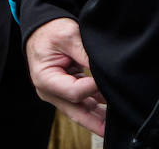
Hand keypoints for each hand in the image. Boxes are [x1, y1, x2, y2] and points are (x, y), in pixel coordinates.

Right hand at [25, 17, 106, 135]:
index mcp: (46, 78)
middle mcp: (50, 91)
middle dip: (95, 122)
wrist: (41, 28)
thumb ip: (85, 53)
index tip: (107, 80)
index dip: (92, 88)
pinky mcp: (66, 90)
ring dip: (98, 116)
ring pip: (80, 110)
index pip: (74, 92)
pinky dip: (96, 105)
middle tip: (111, 130)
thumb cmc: (51, 31)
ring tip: (117, 122)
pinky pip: (83, 102)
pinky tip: (110, 108)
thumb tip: (104, 69)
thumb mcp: (68, 36)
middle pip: (76, 112)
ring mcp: (58, 93)